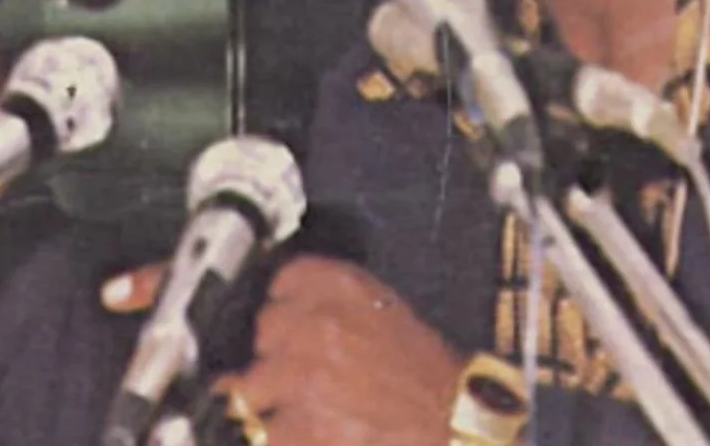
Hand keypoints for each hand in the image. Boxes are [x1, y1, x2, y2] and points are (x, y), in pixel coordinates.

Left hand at [211, 257, 462, 445]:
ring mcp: (308, 376)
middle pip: (265, 331)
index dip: (288, 303)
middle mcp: (322, 325)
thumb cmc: (428, 371)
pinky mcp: (306, 424)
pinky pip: (270, 429)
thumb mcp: (388, 308)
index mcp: (346, 290)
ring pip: (253, 383)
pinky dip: (287, 436)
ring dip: (274, 398)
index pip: (286, 280)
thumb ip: (337, 297)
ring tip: (306, 407)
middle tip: (306, 372)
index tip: (293, 320)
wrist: (455, 418)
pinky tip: (314, 431)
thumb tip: (285, 302)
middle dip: (280, 353)